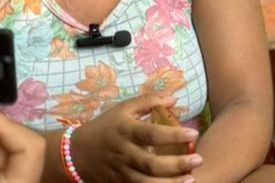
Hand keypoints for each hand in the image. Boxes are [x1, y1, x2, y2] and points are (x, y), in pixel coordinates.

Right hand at [71, 94, 202, 182]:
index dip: (174, 135)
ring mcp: (121, 172)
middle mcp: (123, 153)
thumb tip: (174, 99)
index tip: (194, 133)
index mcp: (125, 130)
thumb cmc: (105, 127)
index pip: (152, 134)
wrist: (75, 153)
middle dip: (177, 164)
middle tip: (198, 159)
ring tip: (191, 179)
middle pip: (151, 163)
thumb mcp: (122, 109)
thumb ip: (148, 101)